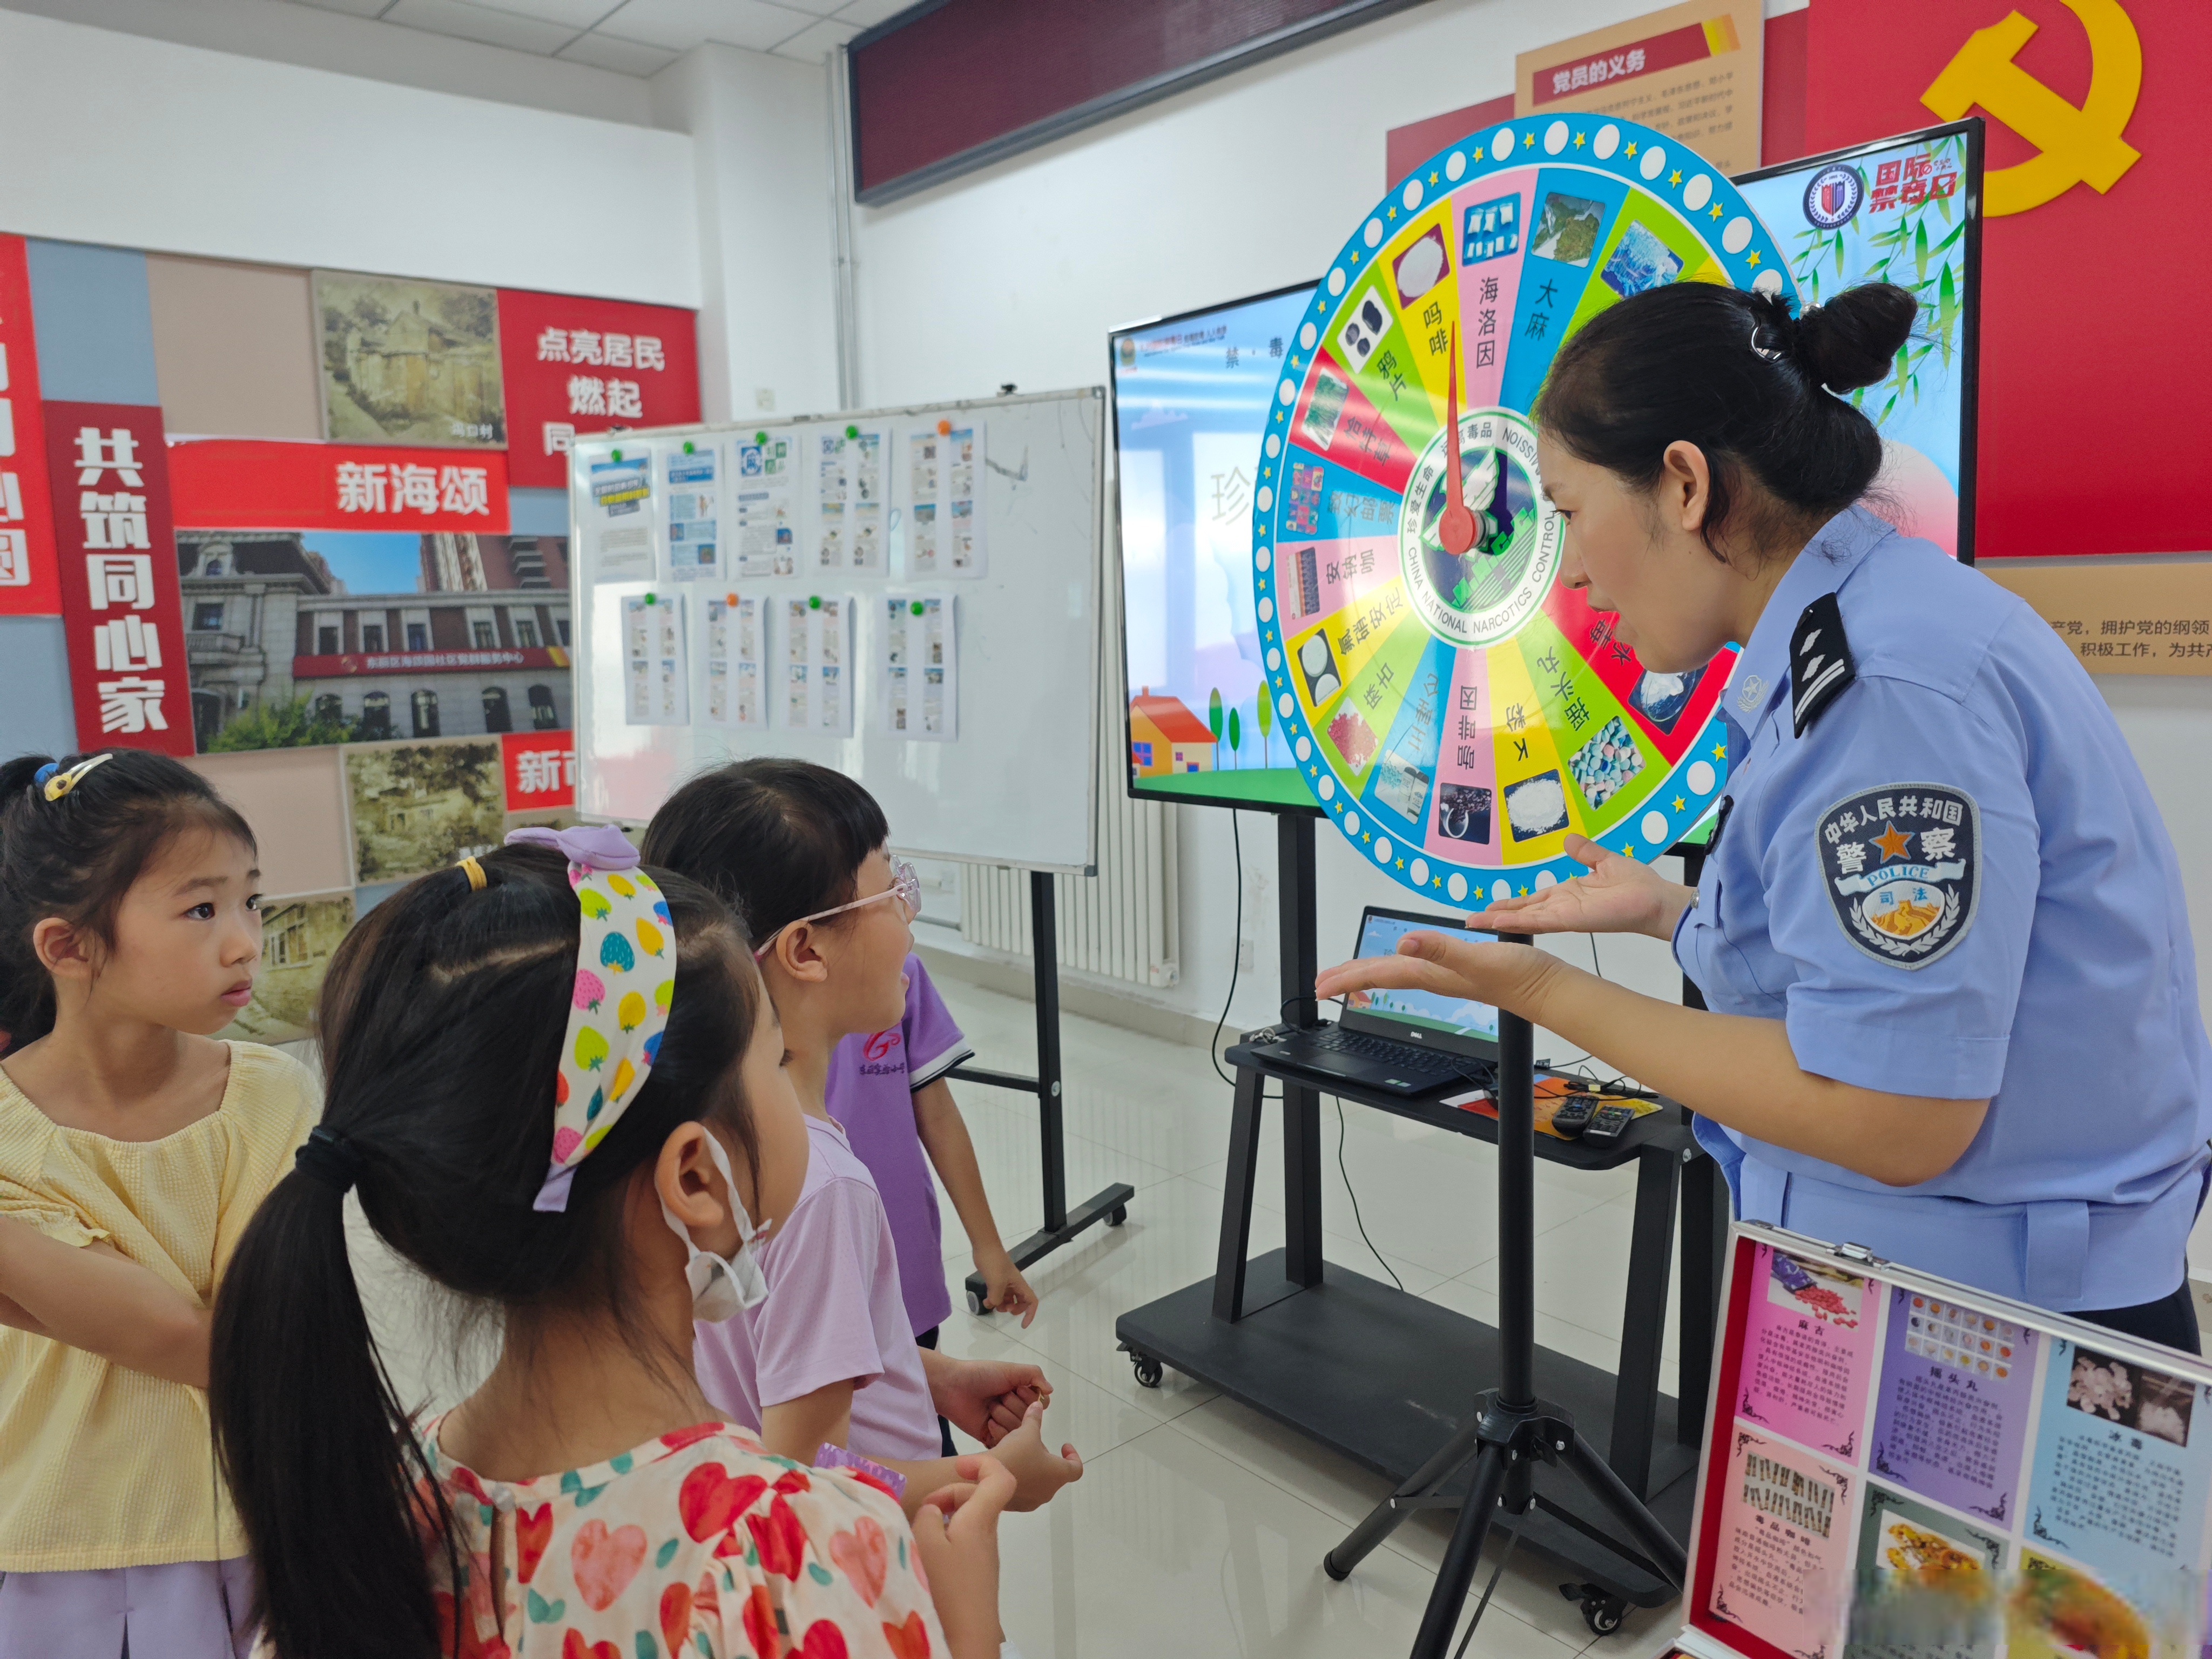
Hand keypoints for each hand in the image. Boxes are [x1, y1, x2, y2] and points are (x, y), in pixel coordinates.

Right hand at [911, 1454, 1012, 1658]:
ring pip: (969, 1520)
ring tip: (920, 1535)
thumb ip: (927, 1517)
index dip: (981, 1462)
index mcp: (981, 1520)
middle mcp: (988, 1535)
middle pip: (979, 1497)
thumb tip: (934, 1509)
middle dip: (950, 1494)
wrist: (968, 1641)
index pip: (1001, 1477)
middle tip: (925, 1511)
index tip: (957, 1466)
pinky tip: (928, 1556)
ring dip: (945, 1518)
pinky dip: (946, 1539)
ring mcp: (984, 1556)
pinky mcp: (977, 1574)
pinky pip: (964, 1542)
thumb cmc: (947, 1591)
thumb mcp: (926, 1545)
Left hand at [930, 1356, 1050, 1447]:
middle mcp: (1013, 1410)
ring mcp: (1002, 1425)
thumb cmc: (981, 1374)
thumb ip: (1034, 1375)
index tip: (1017, 1389)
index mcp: (1019, 1394)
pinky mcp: (990, 1438)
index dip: (1030, 1399)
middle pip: (1029, 1419)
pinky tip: (989, 1423)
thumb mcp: (1010, 1369)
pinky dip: (999, 1433)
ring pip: (1018, 1432)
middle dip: (1014, 1405)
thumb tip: (1051, 1391)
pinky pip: (1005, 1444)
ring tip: (990, 1408)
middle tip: (999, 1397)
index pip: (1039, 1404)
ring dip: (1004, 1417)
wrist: (953, 1387)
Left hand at [974, 1245, 1038, 1327]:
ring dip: (1002, 1305)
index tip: (1022, 1325)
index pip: (1031, 1302)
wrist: (985, 1247)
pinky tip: (986, 1300)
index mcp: (1019, 1285)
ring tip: (992, 1304)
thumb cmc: (994, 1264)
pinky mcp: (996, 1280)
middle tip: (1003, 1310)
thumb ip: (997, 1298)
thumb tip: (993, 1305)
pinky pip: (999, 1294)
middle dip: (1014, 1309)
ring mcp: (1005, 1282)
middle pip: (1021, 1302)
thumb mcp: (996, 1284)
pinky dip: (994, 1299)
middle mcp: (1015, 1285)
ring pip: (1009, 1299)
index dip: (1030, 1314)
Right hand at [989, 1398, 1082, 1510]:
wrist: (986, 1479)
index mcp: (1058, 1474)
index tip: (1064, 1446)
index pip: (1076, 1469)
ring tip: (1021, 1454)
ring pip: (1039, 1483)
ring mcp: (1032, 1501)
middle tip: (1036, 1445)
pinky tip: (1009, 1466)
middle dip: (1048, 1459)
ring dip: (1034, 1469)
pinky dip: (1021, 1479)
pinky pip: (1024, 1491)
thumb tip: (1037, 1406)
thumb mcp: (1026, 1432)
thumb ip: (1034, 1419)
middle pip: (1056, 1475)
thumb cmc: (1014, 1455)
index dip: (1073, 1456)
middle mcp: (1049, 1491)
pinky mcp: (1017, 1505)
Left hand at [1317, 932, 1560, 1023]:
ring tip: (1348, 976)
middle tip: (1320, 984)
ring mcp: (1445, 974)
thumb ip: (1441, 950)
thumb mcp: (1477, 957)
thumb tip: (1405, 941)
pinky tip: (1401, 961)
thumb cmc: (1518, 975)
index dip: (1347, 978)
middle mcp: (1433, 976)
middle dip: (1349, 979)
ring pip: (1396, 973)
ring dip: (1369, 974)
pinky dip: (1399, 965)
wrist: (1548, 989)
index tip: (1320, 986)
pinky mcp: (1459, 969)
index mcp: (1430, 973)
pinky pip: (1417, 968)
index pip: (1379, 975)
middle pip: (1381, 976)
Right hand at [1463, 834, 1692, 940]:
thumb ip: (1585, 853)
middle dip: (1497, 917)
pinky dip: (1519, 922)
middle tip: (1471, 921)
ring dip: (1500, 922)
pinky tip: (1499, 923)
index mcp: (1569, 894)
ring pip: (1526, 919)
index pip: (1534, 900)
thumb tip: (1569, 840)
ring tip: (1475, 924)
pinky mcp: (1571, 920)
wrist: (1656, 901)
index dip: (1512, 904)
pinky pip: (1540, 921)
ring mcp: (1565, 915)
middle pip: (1523, 913)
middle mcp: (1562, 907)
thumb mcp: (1605, 861)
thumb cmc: (1637, 885)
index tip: (1491, 906)